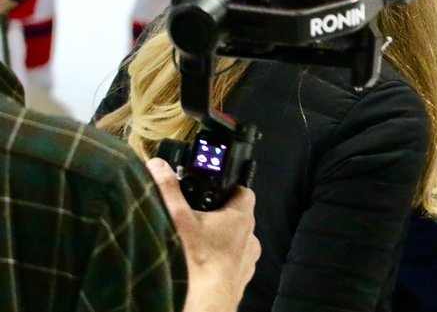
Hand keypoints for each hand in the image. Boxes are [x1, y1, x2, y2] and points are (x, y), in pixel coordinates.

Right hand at [148, 158, 259, 311]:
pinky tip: (203, 264)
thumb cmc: (196, 260)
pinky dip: (222, 262)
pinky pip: (234, 264)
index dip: (231, 187)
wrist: (206, 301)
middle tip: (199, 217)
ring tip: (198, 243)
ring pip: (237, 243)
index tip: (216, 189)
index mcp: (240, 218)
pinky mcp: (241, 278)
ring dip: (222, 241)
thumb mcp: (178, 218)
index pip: (244, 192)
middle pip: (239, 218)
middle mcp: (250, 238)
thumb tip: (158, 166)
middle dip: (221, 216)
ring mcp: (248, 260)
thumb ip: (168, 189)